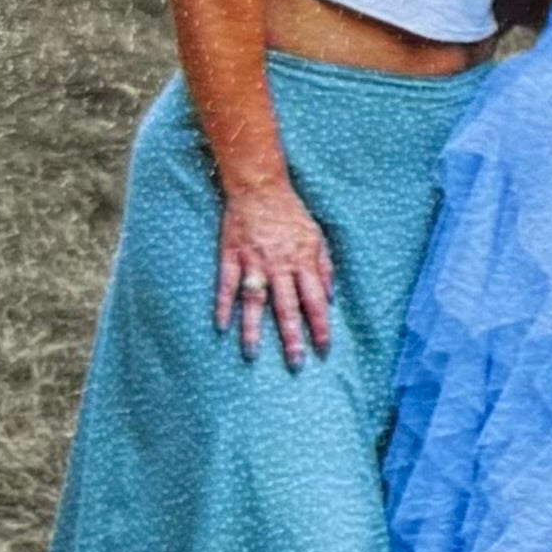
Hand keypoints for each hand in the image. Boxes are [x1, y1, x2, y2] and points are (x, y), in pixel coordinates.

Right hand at [216, 183, 335, 366]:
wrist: (259, 188)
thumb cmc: (292, 214)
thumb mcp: (318, 237)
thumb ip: (325, 268)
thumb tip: (330, 298)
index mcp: (303, 262)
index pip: (315, 302)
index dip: (320, 327)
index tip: (324, 349)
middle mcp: (279, 266)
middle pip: (286, 307)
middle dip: (291, 337)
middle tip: (294, 363)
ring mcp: (253, 262)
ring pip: (254, 300)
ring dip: (253, 328)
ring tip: (251, 354)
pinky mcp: (231, 255)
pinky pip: (226, 284)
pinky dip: (222, 305)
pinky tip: (220, 326)